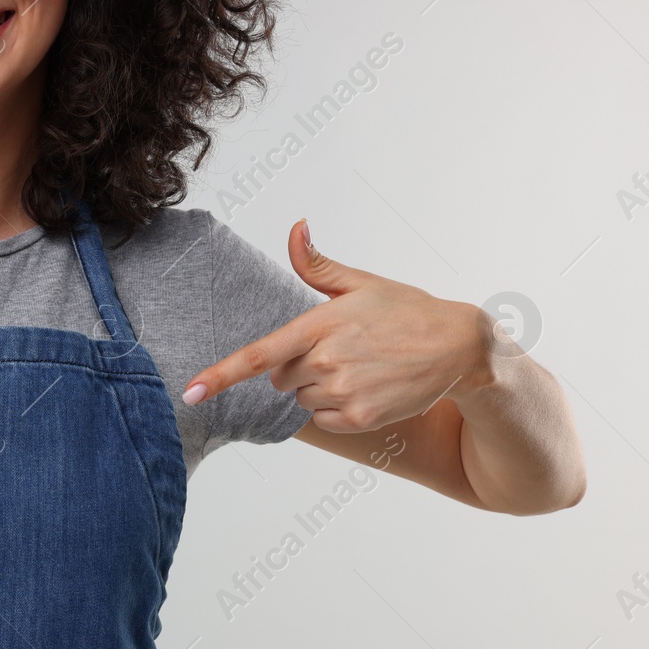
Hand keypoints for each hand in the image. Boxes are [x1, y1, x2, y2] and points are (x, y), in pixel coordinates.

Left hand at [180, 222, 496, 432]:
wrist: (458, 346)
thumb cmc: (405, 310)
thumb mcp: (361, 283)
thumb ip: (317, 264)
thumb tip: (295, 228)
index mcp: (319, 325)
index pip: (258, 355)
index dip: (219, 375)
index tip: (190, 392)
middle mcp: (326, 362)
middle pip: (280, 378)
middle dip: (299, 366)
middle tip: (341, 350)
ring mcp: (343, 392)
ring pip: (301, 398)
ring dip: (319, 388)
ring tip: (359, 368)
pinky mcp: (359, 418)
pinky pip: (323, 420)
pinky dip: (337, 409)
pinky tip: (366, 389)